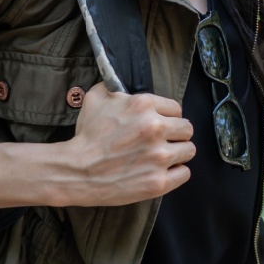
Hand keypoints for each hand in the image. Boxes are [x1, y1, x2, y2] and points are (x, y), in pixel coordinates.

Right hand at [52, 83, 194, 206]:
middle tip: (163, 141)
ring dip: (178, 153)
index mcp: (144, 105)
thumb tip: (122, 81)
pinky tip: (163, 171)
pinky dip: (176, 173)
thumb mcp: (97, 98)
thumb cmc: (87, 136)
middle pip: (187, 129)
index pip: (176, 108)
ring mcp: (158, 157)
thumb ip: (115, 86)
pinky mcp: (158, 182)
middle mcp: (155, 128)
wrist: (75, 170)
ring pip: (189, 150)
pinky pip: (184, 173)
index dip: (168, 116)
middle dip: (176, 134)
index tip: (160, 124)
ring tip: (163, 156)